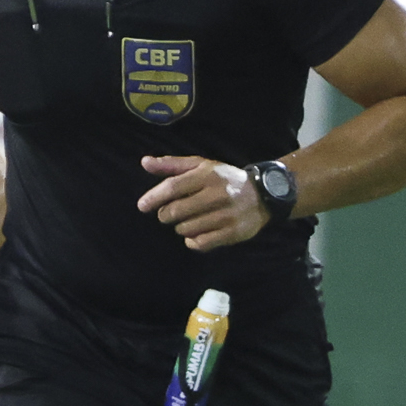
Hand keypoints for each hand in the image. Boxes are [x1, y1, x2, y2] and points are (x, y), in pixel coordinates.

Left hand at [138, 155, 267, 250]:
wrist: (264, 194)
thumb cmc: (224, 179)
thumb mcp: (201, 166)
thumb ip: (171, 165)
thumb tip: (144, 162)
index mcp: (208, 175)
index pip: (173, 187)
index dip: (154, 198)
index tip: (142, 206)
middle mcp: (219, 194)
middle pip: (176, 211)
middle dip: (166, 214)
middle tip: (169, 213)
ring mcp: (227, 215)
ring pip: (186, 229)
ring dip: (180, 227)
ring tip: (189, 220)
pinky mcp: (233, 232)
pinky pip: (200, 243)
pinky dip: (192, 241)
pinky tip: (196, 233)